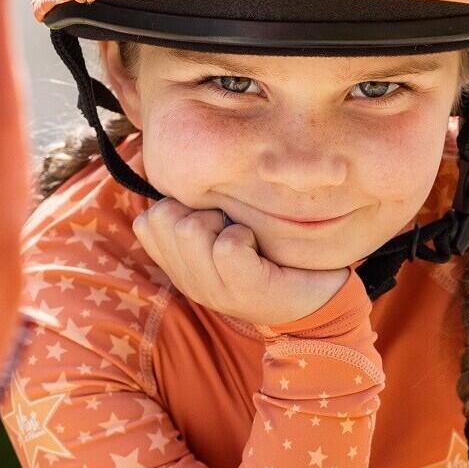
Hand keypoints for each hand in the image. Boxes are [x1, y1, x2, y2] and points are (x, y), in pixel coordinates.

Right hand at [131, 199, 350, 329]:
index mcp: (180, 267)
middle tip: (230, 225)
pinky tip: (259, 246)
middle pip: (162, 219)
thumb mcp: (225, 233)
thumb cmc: (274, 254)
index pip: (145, 223)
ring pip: (189, 229)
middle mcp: (190, 282)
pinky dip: (245, 236)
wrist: (323, 299)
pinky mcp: (245, 291)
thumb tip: (185, 168)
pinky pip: (227, 246)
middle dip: (198, 210)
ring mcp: (214, 290)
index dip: (177, 206)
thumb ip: (198, 214)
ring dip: (222, 221)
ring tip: (246, 237)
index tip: (211, 218)